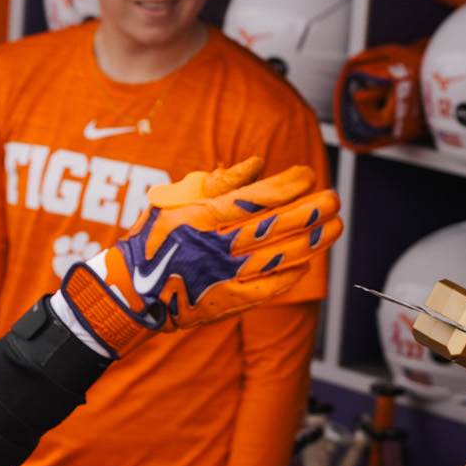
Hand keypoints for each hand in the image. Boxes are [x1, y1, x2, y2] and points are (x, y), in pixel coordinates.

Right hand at [59, 157, 341, 355]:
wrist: (131, 290)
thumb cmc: (151, 241)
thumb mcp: (175, 201)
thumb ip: (217, 183)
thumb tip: (255, 164)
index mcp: (204, 216)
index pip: (257, 197)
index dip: (288, 185)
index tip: (307, 175)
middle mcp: (219, 245)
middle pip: (277, 225)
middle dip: (311, 210)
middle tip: (334, 200)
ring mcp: (226, 274)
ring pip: (280, 255)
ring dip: (312, 240)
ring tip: (334, 227)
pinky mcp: (228, 300)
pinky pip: (268, 288)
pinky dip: (290, 275)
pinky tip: (306, 263)